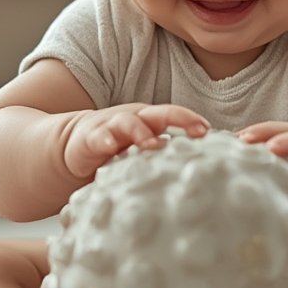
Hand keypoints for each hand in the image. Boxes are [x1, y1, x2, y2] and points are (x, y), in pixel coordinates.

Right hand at [64, 103, 208, 182]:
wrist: (77, 144)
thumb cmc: (119, 150)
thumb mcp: (144, 150)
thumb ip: (168, 157)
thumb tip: (201, 174)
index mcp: (150, 121)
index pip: (176, 115)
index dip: (192, 121)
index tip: (210, 131)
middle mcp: (135, 119)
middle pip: (160, 113)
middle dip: (181, 119)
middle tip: (199, 131)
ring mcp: (113, 127)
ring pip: (130, 122)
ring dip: (143, 132)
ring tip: (155, 145)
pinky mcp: (91, 140)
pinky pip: (99, 138)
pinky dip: (106, 140)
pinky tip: (112, 147)